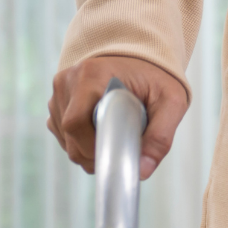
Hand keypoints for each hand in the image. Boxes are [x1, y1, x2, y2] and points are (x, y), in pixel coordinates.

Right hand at [47, 55, 188, 178]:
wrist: (143, 56)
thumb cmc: (157, 76)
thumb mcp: (170, 102)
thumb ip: (160, 136)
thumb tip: (142, 171)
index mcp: (91, 75)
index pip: (76, 125)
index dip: (93, 149)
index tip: (116, 156)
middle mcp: (68, 81)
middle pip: (69, 135)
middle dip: (93, 153)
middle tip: (120, 152)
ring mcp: (59, 91)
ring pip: (65, 138)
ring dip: (87, 148)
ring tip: (115, 136)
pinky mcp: (57, 101)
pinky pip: (62, 133)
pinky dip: (80, 141)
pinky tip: (102, 132)